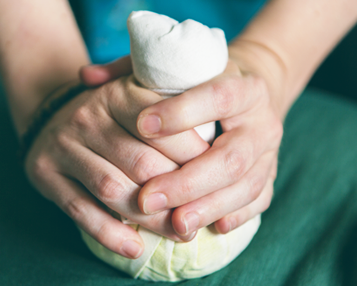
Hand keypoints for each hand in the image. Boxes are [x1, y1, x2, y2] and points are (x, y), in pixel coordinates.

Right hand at [25, 73, 208, 258]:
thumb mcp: (136, 99)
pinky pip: (80, 210)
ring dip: (150, 219)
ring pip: (114, 190)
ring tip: (180, 234)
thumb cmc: (111, 115)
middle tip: (203, 212)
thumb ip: (170, 112)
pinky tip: (135, 248)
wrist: (51, 114)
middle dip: (178, 193)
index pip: (162, 128)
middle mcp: (88, 116)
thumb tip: (215, 149)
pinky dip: (109, 233)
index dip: (193, 155)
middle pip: (141, 163)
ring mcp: (63, 146)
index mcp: (118, 94)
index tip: (216, 175)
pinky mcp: (46, 174)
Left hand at [82, 56, 282, 236]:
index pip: (217, 96)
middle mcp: (261, 120)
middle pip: (231, 156)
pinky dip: (234, 215)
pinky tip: (209, 227)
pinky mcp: (270, 174)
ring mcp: (270, 151)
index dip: (182, 114)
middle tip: (147, 198)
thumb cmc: (204, 84)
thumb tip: (86, 77)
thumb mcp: (177, 70)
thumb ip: (133, 71)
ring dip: (207, 207)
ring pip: (245, 185)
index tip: (141, 127)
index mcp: (242, 84)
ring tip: (174, 225)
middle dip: (187, 181)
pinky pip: (258, 200)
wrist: (251, 96)